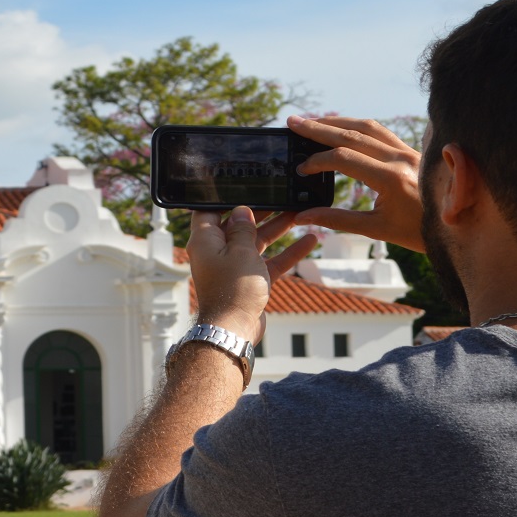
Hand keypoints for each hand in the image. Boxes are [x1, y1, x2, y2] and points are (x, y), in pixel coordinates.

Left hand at [188, 206, 318, 342]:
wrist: (234, 330)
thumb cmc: (232, 290)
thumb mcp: (240, 251)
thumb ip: (243, 229)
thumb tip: (240, 211)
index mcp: (206, 241)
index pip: (209, 211)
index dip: (225, 198)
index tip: (242, 186)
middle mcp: (217, 252)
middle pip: (238, 224)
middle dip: (260, 211)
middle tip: (279, 196)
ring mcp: (234, 267)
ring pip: (257, 241)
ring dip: (277, 228)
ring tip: (298, 212)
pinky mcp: (250, 281)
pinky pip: (269, 261)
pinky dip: (287, 252)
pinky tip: (310, 240)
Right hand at [287, 116, 425, 252]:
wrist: (456, 226)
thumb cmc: (417, 232)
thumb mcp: (376, 230)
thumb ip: (337, 220)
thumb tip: (302, 216)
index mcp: (391, 178)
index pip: (344, 158)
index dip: (317, 161)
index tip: (300, 169)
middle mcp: (400, 158)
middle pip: (352, 134)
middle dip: (319, 128)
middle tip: (293, 122)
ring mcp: (408, 151)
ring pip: (367, 127)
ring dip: (337, 122)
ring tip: (312, 122)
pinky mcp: (411, 150)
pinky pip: (381, 131)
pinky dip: (357, 127)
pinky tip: (342, 128)